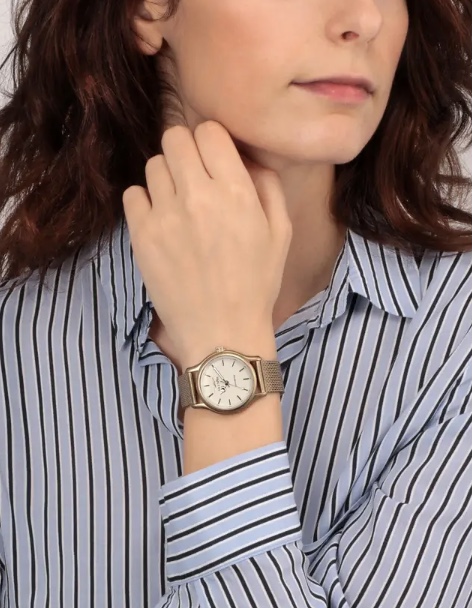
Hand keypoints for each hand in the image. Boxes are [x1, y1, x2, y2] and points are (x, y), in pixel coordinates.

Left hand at [122, 120, 291, 364]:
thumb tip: (246, 158)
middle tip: (193, 175)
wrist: (221, 330)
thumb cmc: (256, 284)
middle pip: (175, 138)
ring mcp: (164, 214)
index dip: (212, 140)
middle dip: (186, 150)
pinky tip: (161, 220)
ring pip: (153, 165)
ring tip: (178, 203)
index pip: (208, 130)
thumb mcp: (280, 233)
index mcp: (235, 191)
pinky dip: (145, 200)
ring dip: (167, 176)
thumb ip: (268, 186)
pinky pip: (133, 194)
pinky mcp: (141, 235)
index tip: (214, 158)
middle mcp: (197, 195)